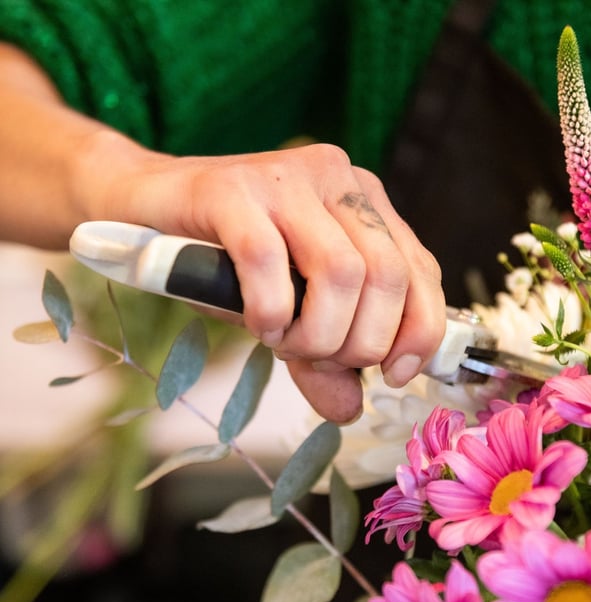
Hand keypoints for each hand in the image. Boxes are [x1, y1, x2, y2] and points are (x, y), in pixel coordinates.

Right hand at [86, 140, 445, 421]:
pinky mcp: (231, 188)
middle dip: (360, 342)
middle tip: (319, 358)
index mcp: (367, 204)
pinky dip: (270, 311)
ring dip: (316, 333)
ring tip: (283, 342)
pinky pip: (268, 261)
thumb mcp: (291, 314)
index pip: (421, 271)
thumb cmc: (228, 261)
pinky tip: (259, 324)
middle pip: (386, 276)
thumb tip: (350, 410)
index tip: (392, 375)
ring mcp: (286, 178)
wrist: (146, 206)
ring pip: (338, 272)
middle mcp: (338, 179)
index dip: (418, 332)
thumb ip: (324, 359)